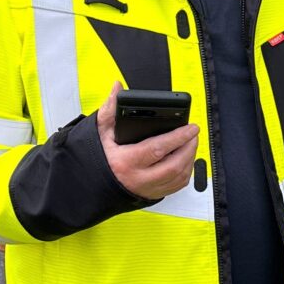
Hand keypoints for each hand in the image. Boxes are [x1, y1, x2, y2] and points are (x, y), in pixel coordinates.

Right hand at [97, 83, 199, 199]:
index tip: (191, 127)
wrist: (90, 184)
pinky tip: (185, 158)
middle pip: (174, 166)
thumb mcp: (100, 131)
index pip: (158, 149)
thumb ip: (111, 108)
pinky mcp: (152, 195)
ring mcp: (147, 189)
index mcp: (125, 162)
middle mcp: (138, 179)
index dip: (178, 137)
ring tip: (191, 142)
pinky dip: (185, 171)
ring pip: (178, 177)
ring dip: (190, 159)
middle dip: (189, 147)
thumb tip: (117, 88)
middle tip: (193, 133)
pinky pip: (176, 186)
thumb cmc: (98, 157)